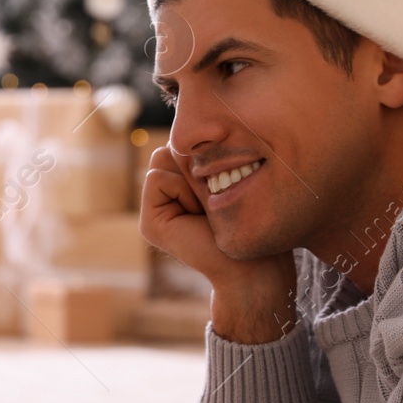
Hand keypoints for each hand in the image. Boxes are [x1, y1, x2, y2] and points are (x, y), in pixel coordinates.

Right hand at [138, 144, 296, 343]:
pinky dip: (181, 188)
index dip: (207, 152)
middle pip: (170, 147)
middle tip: (216, 197)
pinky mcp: (150, 224)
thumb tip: (178, 137)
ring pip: (161, 158)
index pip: (184, 142)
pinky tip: (195, 214)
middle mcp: (168, 197)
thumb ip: (198, 155)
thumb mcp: (225, 174)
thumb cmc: (252, 219)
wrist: (252, 265)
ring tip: (207, 207)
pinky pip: (156, 178)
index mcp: (186, 185)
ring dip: (191, 176)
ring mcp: (156, 211)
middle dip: (196, 162)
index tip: (228, 183)